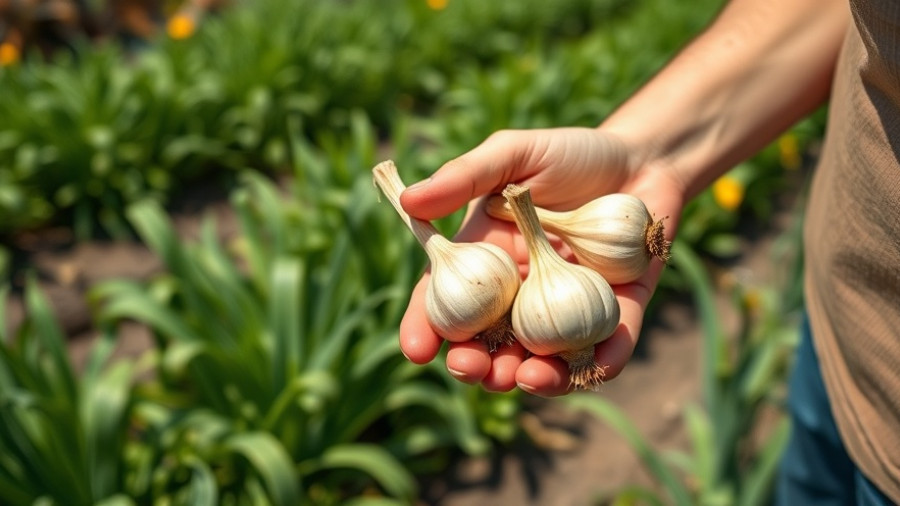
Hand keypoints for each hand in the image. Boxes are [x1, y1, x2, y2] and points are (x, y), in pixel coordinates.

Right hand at [398, 127, 684, 396]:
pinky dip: (603, 362)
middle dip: (476, 365)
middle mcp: (523, 297)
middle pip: (489, 344)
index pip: (446, 303)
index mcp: (488, 263)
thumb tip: (410, 200)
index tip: (416, 350)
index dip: (426, 328)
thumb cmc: (570, 153)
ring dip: (533, 377)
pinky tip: (595, 368)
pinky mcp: (619, 314)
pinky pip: (609, 348)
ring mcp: (571, 311)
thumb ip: (465, 177)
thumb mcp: (513, 155)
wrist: (642, 157)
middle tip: (472, 369)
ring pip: (544, 359)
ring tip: (527, 377)